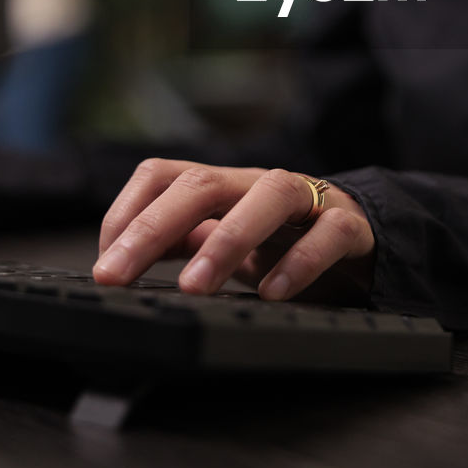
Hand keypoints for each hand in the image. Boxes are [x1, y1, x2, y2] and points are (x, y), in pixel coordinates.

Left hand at [93, 161, 375, 304]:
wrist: (362, 240)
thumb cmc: (284, 242)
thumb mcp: (226, 242)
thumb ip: (182, 243)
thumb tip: (121, 262)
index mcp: (222, 186)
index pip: (162, 175)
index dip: (126, 213)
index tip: (105, 264)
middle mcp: (257, 183)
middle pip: (201, 182)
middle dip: (153, 227)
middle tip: (118, 274)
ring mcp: (307, 200)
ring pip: (269, 195)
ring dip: (227, 239)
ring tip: (197, 286)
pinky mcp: (350, 226)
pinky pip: (329, 232)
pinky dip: (302, 260)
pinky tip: (274, 292)